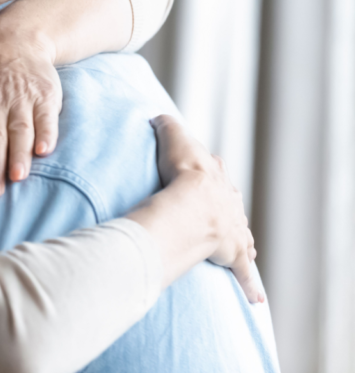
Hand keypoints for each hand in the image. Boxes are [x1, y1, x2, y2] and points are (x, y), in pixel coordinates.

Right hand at [148, 115, 263, 303]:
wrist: (195, 203)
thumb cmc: (182, 173)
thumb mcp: (173, 140)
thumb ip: (166, 125)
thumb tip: (158, 115)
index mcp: (215, 178)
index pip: (214, 172)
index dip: (207, 172)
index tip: (201, 174)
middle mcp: (230, 202)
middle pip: (230, 203)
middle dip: (225, 207)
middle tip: (214, 212)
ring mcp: (234, 229)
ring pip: (240, 234)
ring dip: (238, 238)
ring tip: (234, 245)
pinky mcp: (233, 253)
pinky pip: (242, 271)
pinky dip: (249, 283)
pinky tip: (254, 297)